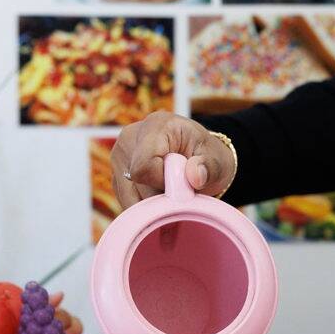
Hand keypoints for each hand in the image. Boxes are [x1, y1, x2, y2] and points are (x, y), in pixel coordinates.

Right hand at [110, 112, 234, 208]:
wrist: (197, 156)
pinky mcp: (116, 175)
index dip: (163, 183)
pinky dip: (144, 207)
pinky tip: (160, 197)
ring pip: (128, 197)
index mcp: (156, 126)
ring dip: (152, 205)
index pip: (144, 166)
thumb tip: (195, 176)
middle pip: (135, 184)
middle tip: (181, 191)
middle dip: (161, 197)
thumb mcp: (218, 160)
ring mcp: (119, 157)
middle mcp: (130, 138)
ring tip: (172, 192)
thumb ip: (209, 168)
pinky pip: (125, 201)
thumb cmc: (207, 156)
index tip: (182, 183)